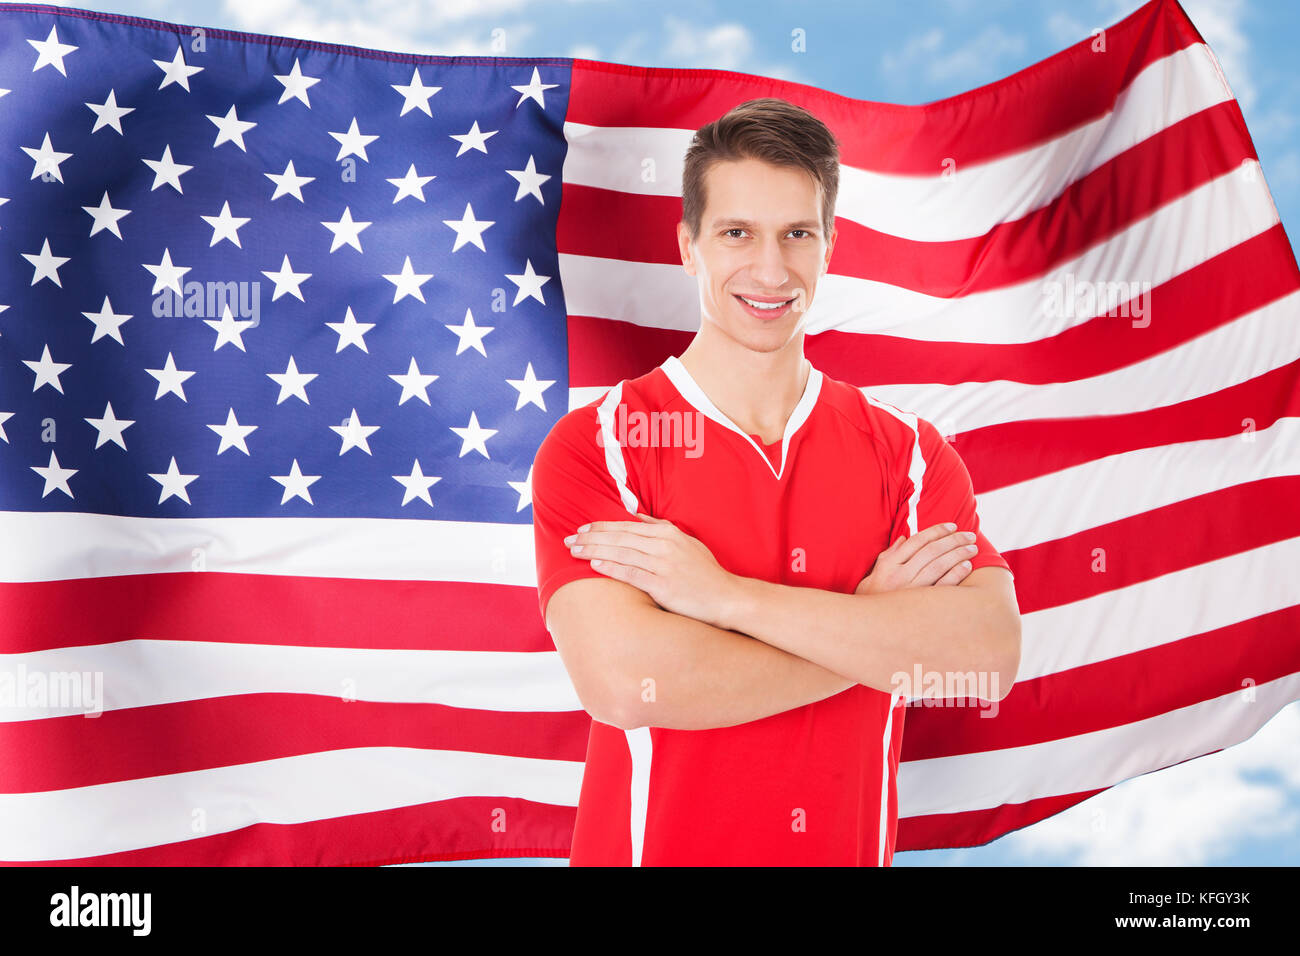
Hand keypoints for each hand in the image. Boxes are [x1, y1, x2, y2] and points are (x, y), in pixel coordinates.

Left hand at [563, 513, 734, 626]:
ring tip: (574, 551)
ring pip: (621, 553)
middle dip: (591, 537)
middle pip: (619, 537)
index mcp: (668, 533)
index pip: (626, 527)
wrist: (726, 597)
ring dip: (594, 551)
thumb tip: (637, 517)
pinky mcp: (663, 585)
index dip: (601, 527)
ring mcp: (663, 564)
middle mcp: (664, 545)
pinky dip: (611, 567)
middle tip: (568, 540)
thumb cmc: (705, 573)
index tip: (582, 530)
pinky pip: (631, 574)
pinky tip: (594, 565)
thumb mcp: (687, 542)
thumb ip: (661, 528)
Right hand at [856, 522, 976, 594]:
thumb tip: (905, 538)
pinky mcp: (921, 605)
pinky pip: (942, 586)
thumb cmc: (872, 597)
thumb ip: (890, 554)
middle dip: (953, 540)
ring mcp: (911, 590)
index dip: (936, 531)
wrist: (868, 624)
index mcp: (890, 564)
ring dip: (958, 554)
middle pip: (931, 550)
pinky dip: (955, 574)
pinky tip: (967, 566)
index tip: (952, 526)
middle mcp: (900, 575)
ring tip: (972, 548)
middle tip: (969, 535)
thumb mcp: (875, 572)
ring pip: (939, 565)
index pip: (917, 541)